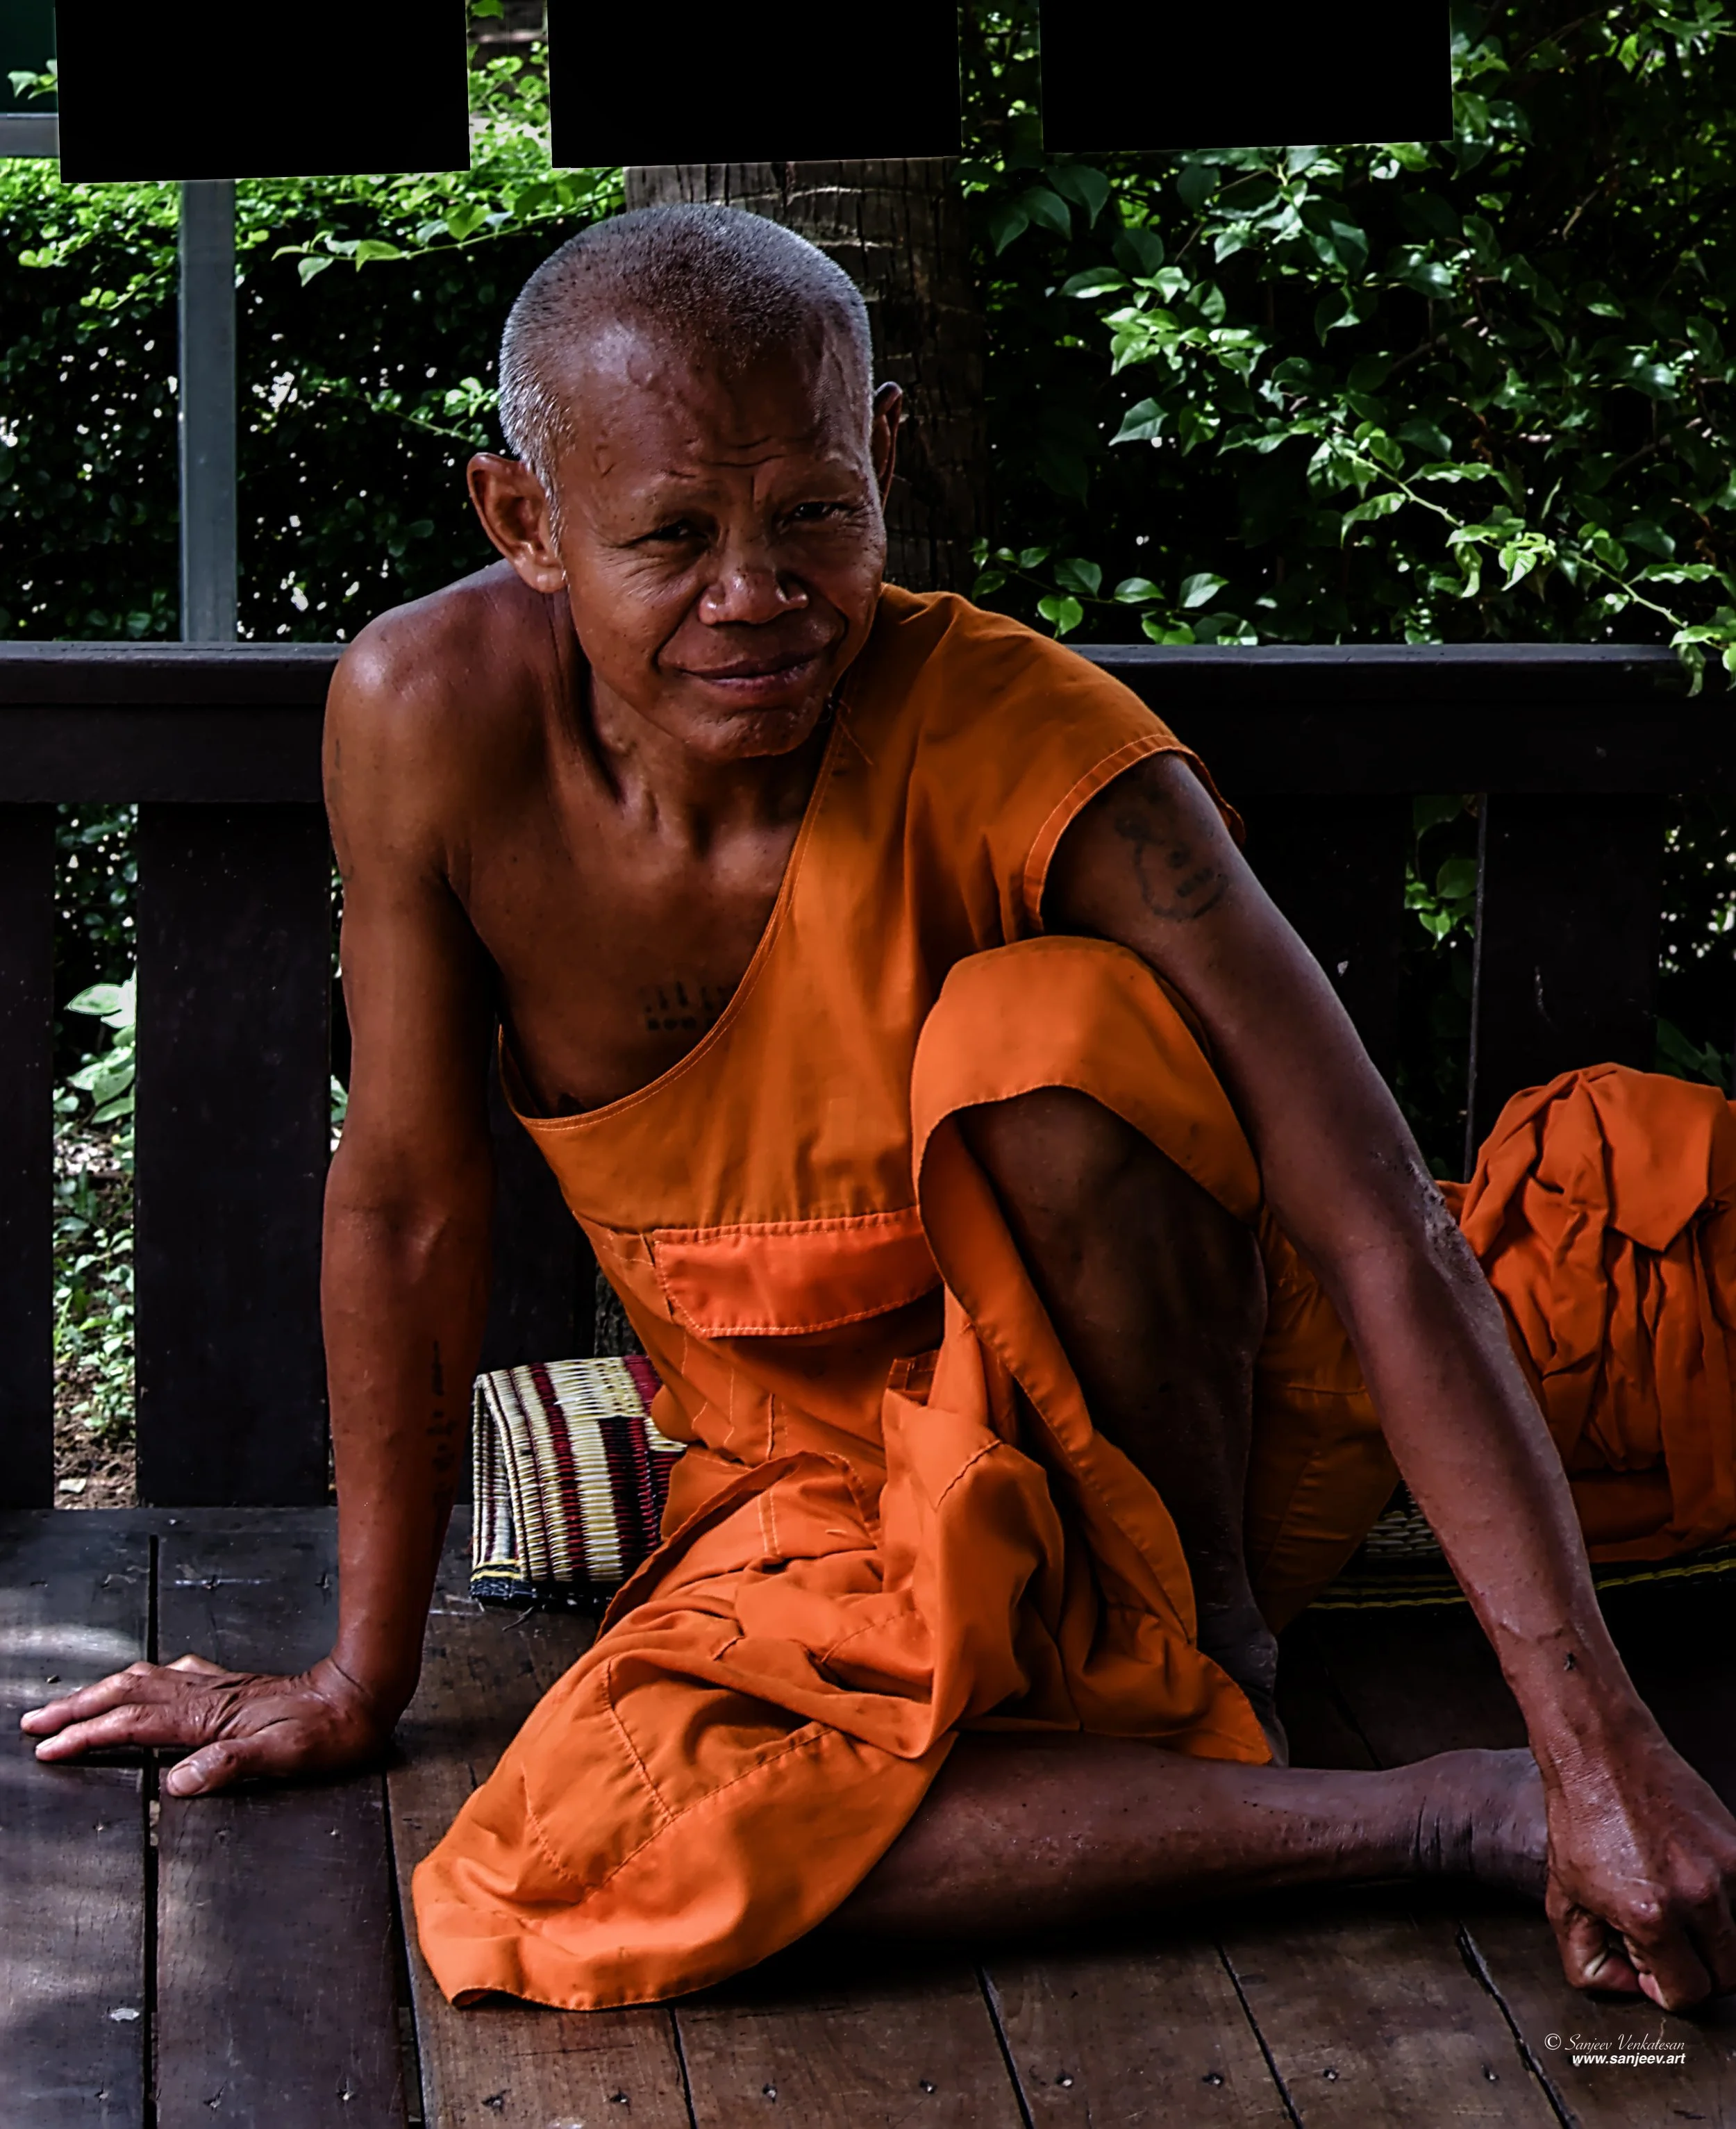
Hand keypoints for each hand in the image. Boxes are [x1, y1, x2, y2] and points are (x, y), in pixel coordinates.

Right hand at [20, 1651, 390, 1794]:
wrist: (361, 1696)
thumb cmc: (327, 1731)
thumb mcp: (280, 1757)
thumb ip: (226, 1766)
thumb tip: (177, 1782)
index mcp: (208, 1716)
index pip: (131, 1724)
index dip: (87, 1736)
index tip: (50, 1748)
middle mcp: (206, 1695)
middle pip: (126, 1695)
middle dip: (77, 1708)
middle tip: (37, 1722)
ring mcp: (217, 1687)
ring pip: (144, 1681)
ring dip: (102, 1692)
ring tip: (71, 1704)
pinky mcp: (231, 1686)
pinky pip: (170, 1678)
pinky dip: (141, 1682)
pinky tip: (144, 1683)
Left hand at [1544, 1720, 1735, 2009]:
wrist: (1601, 1752)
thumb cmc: (1580, 1816)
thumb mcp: (1563, 1899)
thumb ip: (1588, 1959)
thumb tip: (1628, 1986)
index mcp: (1652, 1914)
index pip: (1688, 1993)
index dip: (1665, 1986)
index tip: (1651, 1966)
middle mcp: (1699, 1895)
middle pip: (1728, 1976)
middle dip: (1698, 1970)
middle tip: (1668, 1943)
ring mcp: (1727, 1867)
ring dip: (1715, 1937)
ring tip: (1677, 1908)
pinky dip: (1727, 1902)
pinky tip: (1691, 1881)